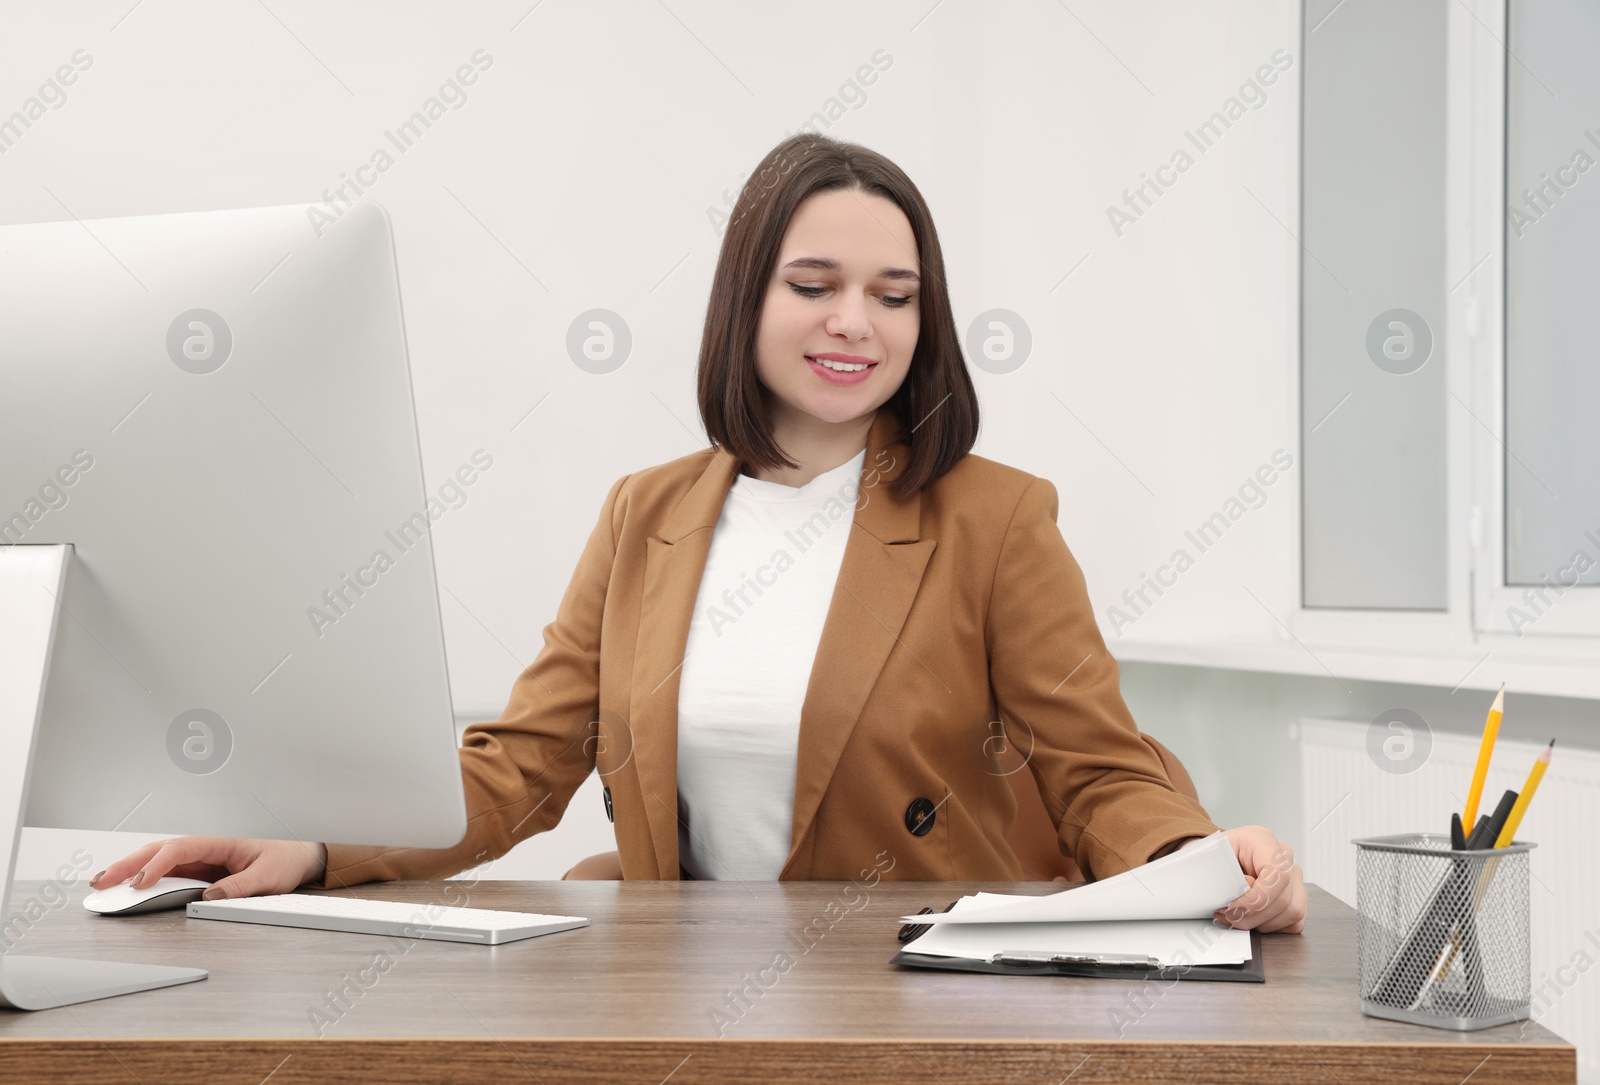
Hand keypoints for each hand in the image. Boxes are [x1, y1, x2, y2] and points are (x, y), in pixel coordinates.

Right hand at [88, 837, 327, 900]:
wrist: (297, 860)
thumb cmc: (283, 862)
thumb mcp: (268, 877)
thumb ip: (241, 886)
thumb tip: (209, 897)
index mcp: (220, 844)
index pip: (180, 849)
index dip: (157, 864)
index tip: (140, 882)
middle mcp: (205, 850)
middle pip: (159, 851)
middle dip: (128, 864)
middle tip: (101, 881)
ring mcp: (200, 861)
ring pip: (157, 861)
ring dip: (129, 869)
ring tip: (102, 883)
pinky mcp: (199, 873)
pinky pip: (166, 874)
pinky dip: (144, 878)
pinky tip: (125, 887)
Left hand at [1214, 825, 1306, 933]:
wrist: (1218, 856)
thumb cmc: (1216, 855)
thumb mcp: (1210, 857)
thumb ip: (1222, 874)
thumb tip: (1236, 894)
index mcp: (1262, 840)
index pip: (1277, 874)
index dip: (1257, 899)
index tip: (1234, 909)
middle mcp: (1283, 857)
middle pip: (1284, 898)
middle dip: (1253, 916)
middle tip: (1229, 916)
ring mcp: (1294, 875)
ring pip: (1292, 912)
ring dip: (1261, 923)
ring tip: (1238, 918)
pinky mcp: (1297, 894)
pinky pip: (1295, 920)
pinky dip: (1273, 927)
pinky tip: (1253, 919)